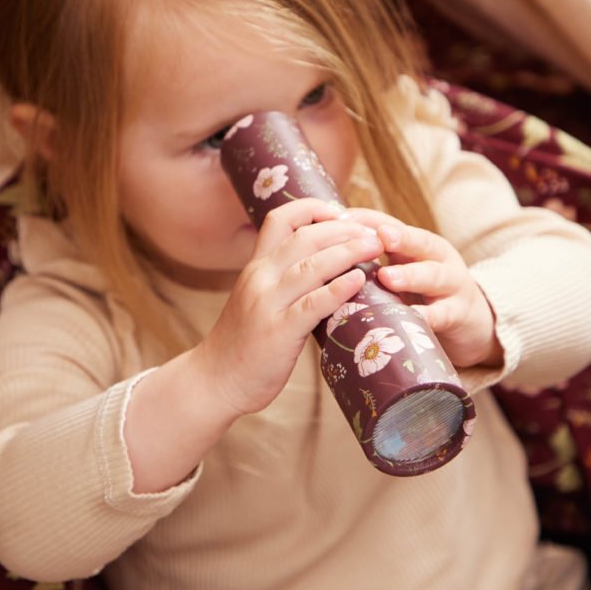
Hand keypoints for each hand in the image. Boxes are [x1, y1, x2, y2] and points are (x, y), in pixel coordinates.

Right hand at [199, 198, 382, 416]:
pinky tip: (359, 281)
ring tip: (375, 248)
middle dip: (344, 230)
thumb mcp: (257, 298)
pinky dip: (338, 289)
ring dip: (348, 252)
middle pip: (305, 237)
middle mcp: (260, 278)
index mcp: (256, 266)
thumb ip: (282, 279)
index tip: (342, 214)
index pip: (281, 219)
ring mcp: (268, 304)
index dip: (313, 209)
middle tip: (374, 233)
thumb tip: (326, 266)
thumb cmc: (244, 342)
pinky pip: (312, 304)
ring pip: (312, 265)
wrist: (215, 380)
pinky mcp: (278, 332)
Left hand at [344, 207, 501, 369]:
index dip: (367, 221)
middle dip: (397, 237)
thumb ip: (373, 259)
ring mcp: (451, 284)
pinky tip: (412, 318)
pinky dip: (427, 316)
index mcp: (417, 243)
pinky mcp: (459, 313)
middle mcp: (437, 257)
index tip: (340, 219)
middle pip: (417, 242)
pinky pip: (442, 314)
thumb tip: (322, 248)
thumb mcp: (403, 269)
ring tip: (387, 277)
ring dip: (410, 275)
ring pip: (433, 275)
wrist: (471, 321)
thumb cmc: (425, 293)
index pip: (390, 224)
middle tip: (376, 237)